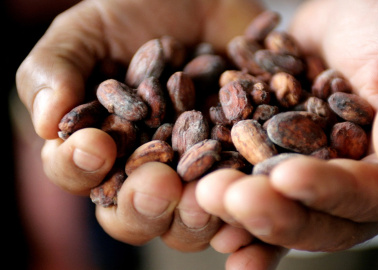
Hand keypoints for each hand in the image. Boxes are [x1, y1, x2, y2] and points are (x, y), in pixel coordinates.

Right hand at [15, 0, 267, 254]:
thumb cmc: (137, 13)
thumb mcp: (88, 31)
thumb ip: (55, 69)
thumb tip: (45, 122)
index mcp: (102, 147)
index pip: (80, 173)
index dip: (80, 167)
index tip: (94, 146)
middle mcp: (149, 169)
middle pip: (138, 213)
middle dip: (143, 206)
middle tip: (157, 185)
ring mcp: (197, 171)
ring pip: (190, 219)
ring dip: (194, 217)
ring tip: (204, 198)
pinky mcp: (241, 161)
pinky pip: (243, 189)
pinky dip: (244, 195)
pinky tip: (248, 186)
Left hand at [197, 0, 377, 252]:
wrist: (358, 14)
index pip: (369, 196)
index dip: (328, 191)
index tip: (287, 177)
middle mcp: (364, 189)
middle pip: (321, 220)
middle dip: (274, 213)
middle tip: (228, 198)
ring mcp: (321, 179)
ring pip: (284, 210)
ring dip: (243, 212)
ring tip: (204, 199)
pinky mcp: (286, 162)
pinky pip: (259, 186)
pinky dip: (234, 198)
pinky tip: (202, 202)